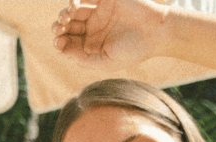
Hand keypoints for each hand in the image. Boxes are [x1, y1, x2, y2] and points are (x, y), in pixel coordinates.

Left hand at [53, 0, 170, 66]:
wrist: (157, 32)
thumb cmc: (134, 50)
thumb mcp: (106, 62)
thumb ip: (84, 60)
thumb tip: (63, 52)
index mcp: (91, 45)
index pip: (68, 43)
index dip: (58, 41)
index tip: (58, 42)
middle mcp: (92, 28)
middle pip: (67, 26)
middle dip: (59, 26)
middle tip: (60, 27)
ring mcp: (98, 12)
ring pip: (73, 11)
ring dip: (65, 12)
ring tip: (67, 16)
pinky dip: (76, 0)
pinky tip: (74, 5)